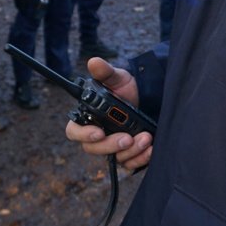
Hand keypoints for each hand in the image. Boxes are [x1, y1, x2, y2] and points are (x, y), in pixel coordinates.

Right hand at [65, 57, 152, 171]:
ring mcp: (111, 147)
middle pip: (93, 149)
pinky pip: (129, 164)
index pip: (74, 131)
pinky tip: (151, 148)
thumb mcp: (117, 78)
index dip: (83, 134)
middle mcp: (97, 135)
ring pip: (113, 158)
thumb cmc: (126, 88)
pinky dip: (140, 158)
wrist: (149, 98)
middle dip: (110, 145)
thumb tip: (94, 62)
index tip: (99, 132)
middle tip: (127, 138)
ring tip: (146, 138)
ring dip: (130, 151)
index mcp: (88, 117)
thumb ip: (105, 72)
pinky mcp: (127, 155)